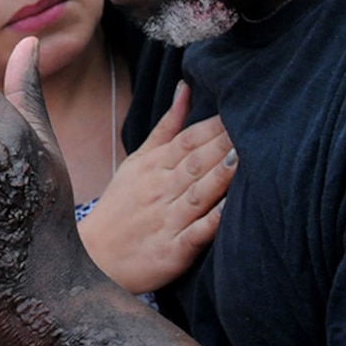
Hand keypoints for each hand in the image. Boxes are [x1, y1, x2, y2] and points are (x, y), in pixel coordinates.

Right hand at [78, 83, 235, 293]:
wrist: (94, 258)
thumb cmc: (121, 206)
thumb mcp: (138, 161)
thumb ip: (166, 127)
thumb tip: (186, 87)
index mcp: (153, 166)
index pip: (187, 140)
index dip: (213, 126)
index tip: (239, 108)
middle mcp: (160, 190)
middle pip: (196, 163)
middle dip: (223, 144)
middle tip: (252, 126)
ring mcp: (166, 221)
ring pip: (198, 194)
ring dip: (220, 177)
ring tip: (242, 158)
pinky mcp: (172, 251)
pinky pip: (195, 234)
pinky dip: (212, 222)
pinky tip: (230, 210)